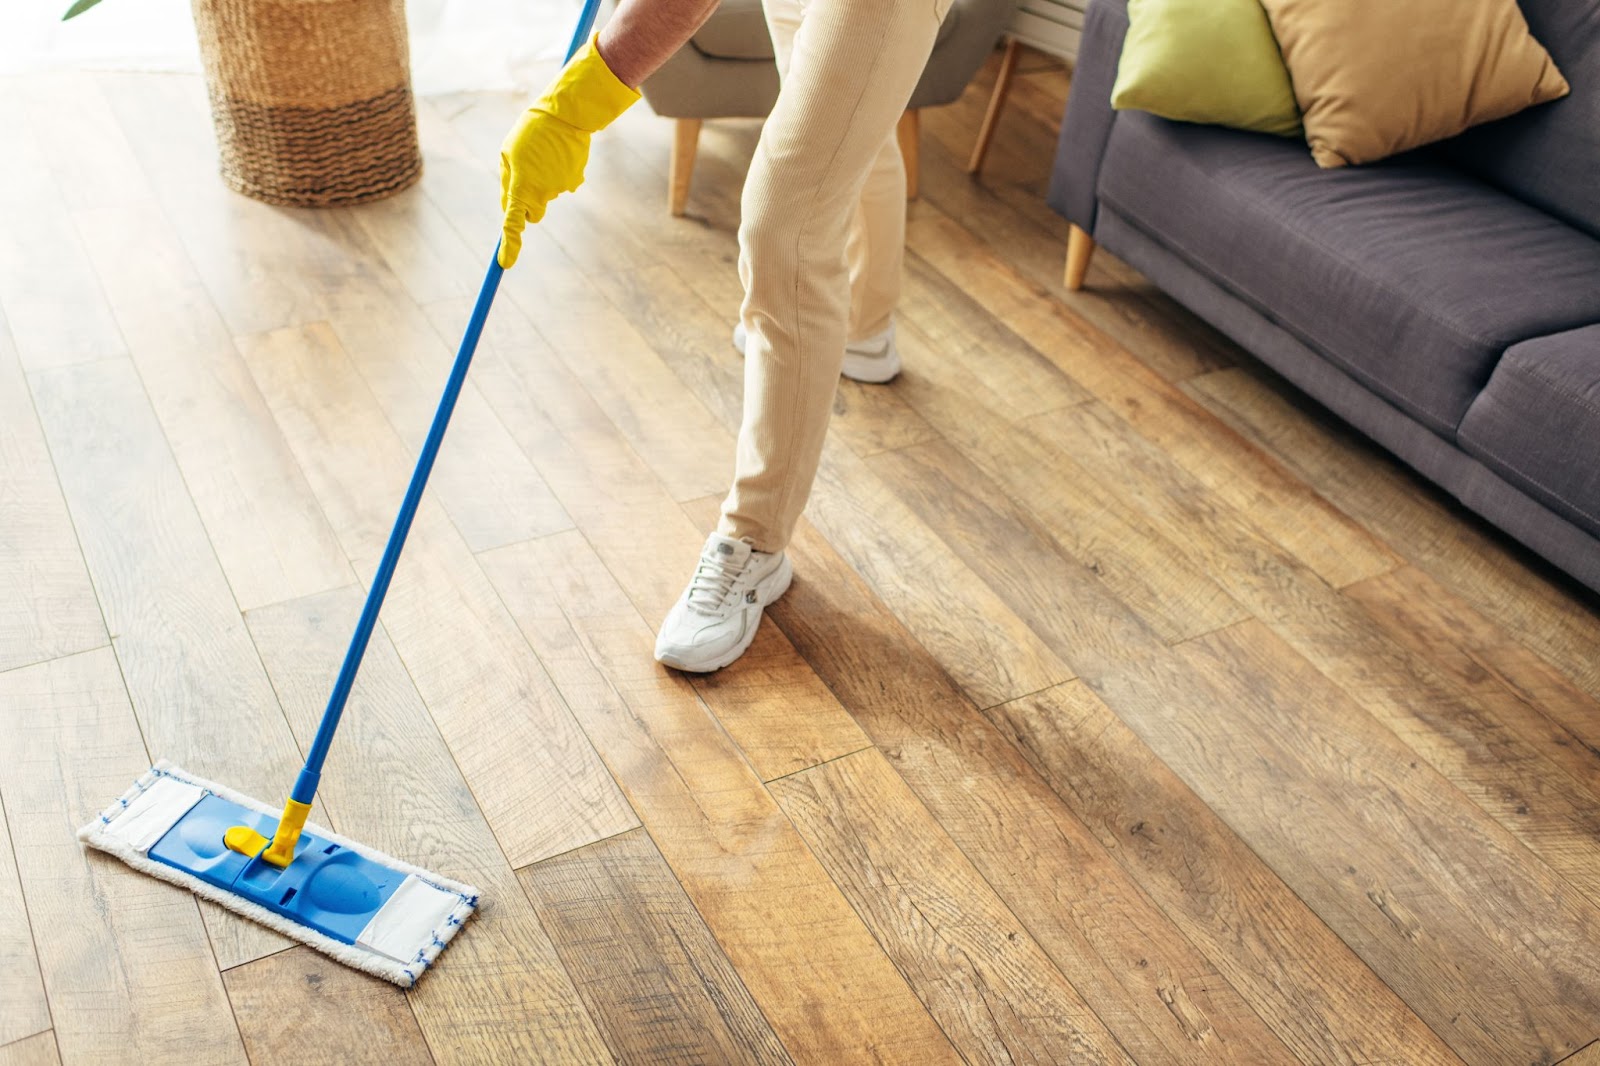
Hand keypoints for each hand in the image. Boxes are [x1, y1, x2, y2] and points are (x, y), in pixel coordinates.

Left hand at [499, 34, 639, 267]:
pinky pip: (561, 185)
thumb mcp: (507, 154)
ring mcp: (561, 189)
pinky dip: (557, 175)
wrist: (567, 114)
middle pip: (532, 213)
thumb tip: (508, 209)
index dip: (510, 245)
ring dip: (542, 180)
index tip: (505, 263)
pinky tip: (558, 155)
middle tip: (524, 175)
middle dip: (527, 203)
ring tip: (543, 153)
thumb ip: (507, 184)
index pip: (514, 224)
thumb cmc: (530, 132)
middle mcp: (543, 193)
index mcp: (522, 186)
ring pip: (547, 196)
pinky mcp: (575, 182)